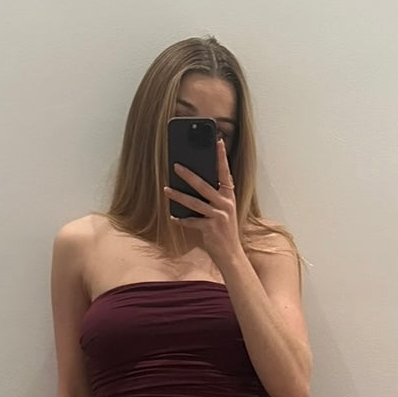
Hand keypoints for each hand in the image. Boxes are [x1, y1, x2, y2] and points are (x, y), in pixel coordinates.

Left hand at [163, 137, 242, 268]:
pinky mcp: (211, 228)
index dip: (222, 157)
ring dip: (179, 195)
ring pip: (195, 202)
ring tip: (166, 189)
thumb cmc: (224, 231)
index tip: (218, 141)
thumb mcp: (222, 211)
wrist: (231, 254)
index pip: (226, 172)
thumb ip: (213, 198)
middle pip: (204, 185)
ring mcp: (219, 216)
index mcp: (229, 196)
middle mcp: (225, 204)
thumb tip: (194, 184)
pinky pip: (192, 221)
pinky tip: (173, 216)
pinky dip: (182, 219)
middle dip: (189, 175)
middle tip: (175, 165)